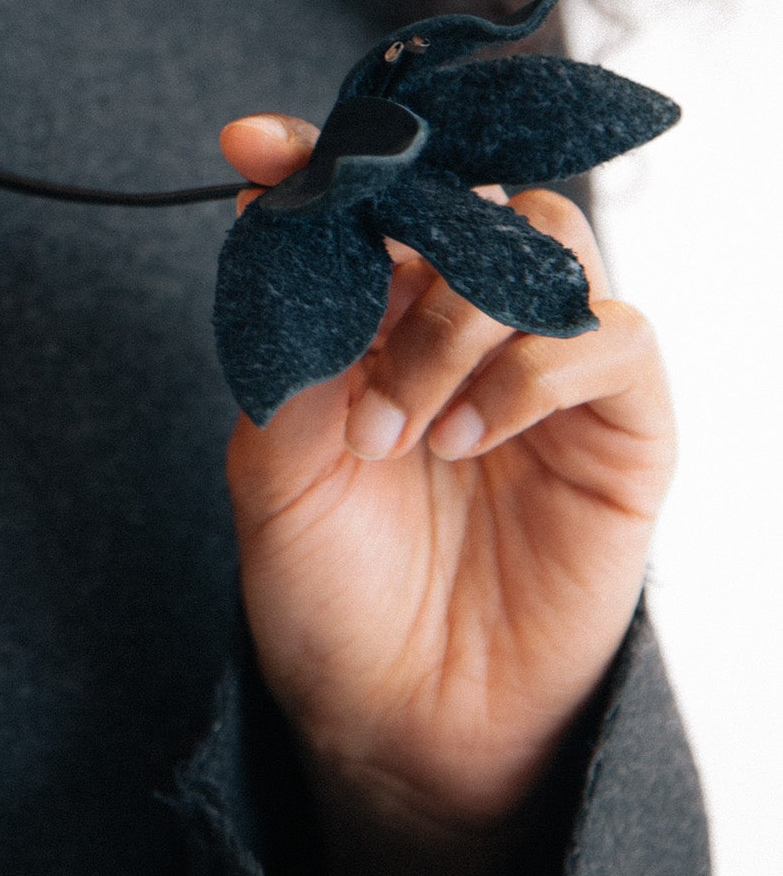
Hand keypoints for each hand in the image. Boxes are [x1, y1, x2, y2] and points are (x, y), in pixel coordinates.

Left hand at [219, 114, 674, 834]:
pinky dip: (535, 368)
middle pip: (466, 200)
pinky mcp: (622, 428)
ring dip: (462, 319)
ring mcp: (548, 373)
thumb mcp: (275, 472)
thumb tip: (273, 219)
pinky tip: (471, 439)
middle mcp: (467, 330)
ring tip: (405, 430)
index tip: (254, 147)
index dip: (320, 162)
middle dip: (404, 245)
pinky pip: (612, 337)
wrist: (401, 728)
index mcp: (377, 323)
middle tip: (356, 351)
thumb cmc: (333, 601)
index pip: (366, 207)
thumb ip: (287, 347)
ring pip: (543, 246)